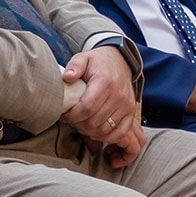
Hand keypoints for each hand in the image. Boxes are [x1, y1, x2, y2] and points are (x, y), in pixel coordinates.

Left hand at [59, 47, 143, 165]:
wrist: (120, 61)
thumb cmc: (98, 62)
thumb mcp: (83, 58)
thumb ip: (74, 66)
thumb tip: (67, 77)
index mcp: (105, 82)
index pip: (87, 108)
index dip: (73, 116)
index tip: (65, 115)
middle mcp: (119, 96)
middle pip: (95, 122)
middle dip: (78, 125)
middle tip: (71, 121)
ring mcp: (127, 106)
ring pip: (106, 130)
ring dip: (90, 132)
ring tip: (81, 125)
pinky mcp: (131, 113)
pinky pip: (120, 133)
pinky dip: (107, 138)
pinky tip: (95, 133)